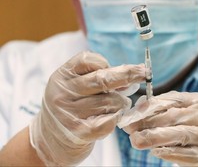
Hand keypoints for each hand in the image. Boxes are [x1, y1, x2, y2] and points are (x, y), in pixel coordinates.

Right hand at [29, 51, 144, 165]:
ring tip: (120, 105)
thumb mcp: (75, 86)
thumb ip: (98, 78)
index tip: (122, 66)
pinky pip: (108, 121)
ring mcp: (69, 113)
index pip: (88, 60)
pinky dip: (116, 118)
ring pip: (109, 101)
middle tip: (144, 73)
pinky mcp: (78, 132)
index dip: (107, 63)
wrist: (51, 139)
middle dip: (128, 75)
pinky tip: (114, 116)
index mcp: (62, 76)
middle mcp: (63, 92)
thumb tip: (131, 76)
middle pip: (102, 79)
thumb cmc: (71, 106)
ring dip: (121, 103)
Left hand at [122, 91, 197, 165]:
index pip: (174, 100)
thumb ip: (169, 107)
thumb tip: (141, 106)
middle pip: (174, 117)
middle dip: (148, 122)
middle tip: (129, 127)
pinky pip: (187, 154)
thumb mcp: (191, 111)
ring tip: (136, 140)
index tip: (132, 112)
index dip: (151, 106)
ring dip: (154, 137)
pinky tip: (155, 151)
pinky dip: (170, 153)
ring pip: (180, 135)